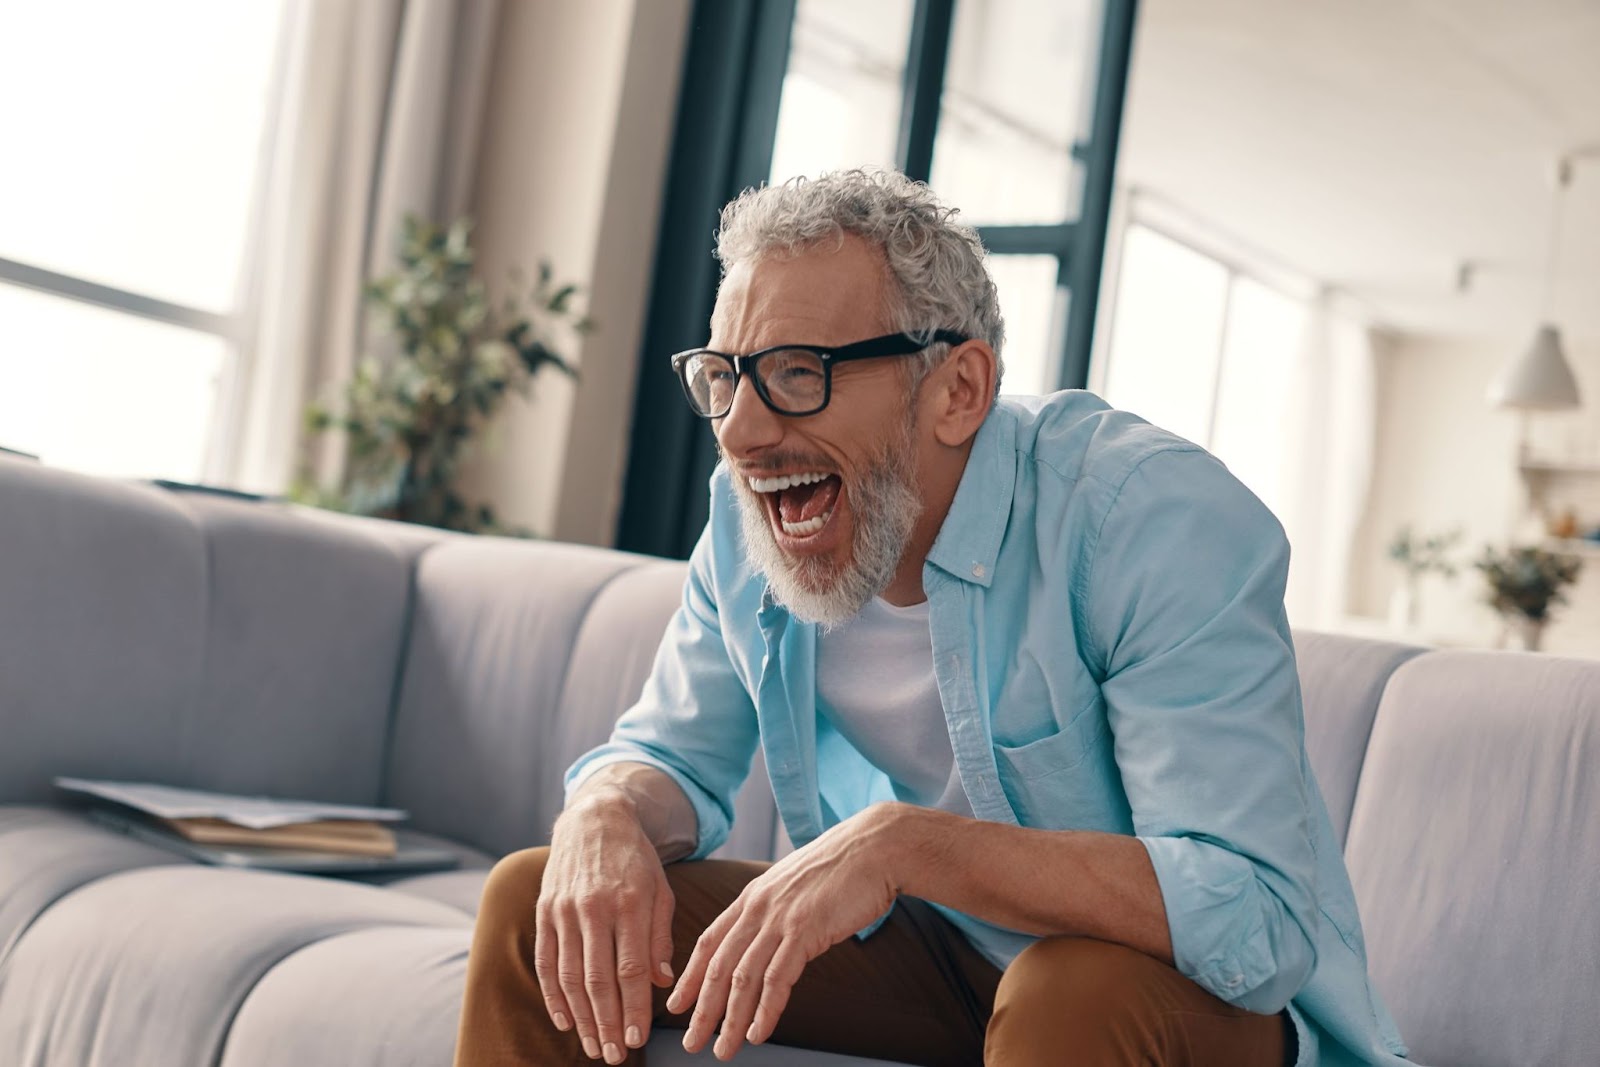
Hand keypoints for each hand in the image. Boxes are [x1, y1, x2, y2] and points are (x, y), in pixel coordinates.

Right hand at [536, 796, 676, 1062]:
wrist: (595, 818)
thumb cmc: (635, 859)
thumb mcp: (660, 889)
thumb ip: (660, 936)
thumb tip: (662, 983)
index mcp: (630, 903)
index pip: (631, 968)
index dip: (634, 1007)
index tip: (639, 1038)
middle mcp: (594, 908)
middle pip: (599, 979)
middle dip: (608, 1023)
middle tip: (616, 1055)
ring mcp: (565, 910)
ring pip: (571, 976)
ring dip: (582, 1017)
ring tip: (595, 1046)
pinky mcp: (545, 911)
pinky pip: (546, 961)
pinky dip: (554, 995)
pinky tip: (565, 1020)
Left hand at [665, 804, 903, 1059]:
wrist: (874, 847)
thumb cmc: (842, 867)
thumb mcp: (794, 884)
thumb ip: (776, 910)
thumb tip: (768, 937)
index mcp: (752, 896)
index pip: (709, 942)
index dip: (690, 976)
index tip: (677, 1004)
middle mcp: (758, 908)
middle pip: (718, 966)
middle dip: (702, 1009)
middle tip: (692, 1041)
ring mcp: (780, 919)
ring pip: (742, 978)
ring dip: (730, 1020)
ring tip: (723, 1049)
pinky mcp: (805, 930)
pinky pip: (777, 979)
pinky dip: (765, 1011)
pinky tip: (757, 1033)